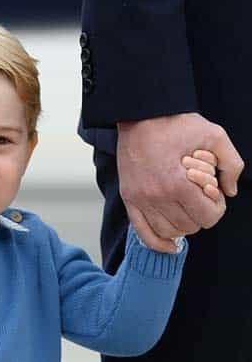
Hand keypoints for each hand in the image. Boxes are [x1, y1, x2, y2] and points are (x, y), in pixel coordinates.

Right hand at [117, 113, 242, 252]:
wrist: (141, 115)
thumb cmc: (177, 124)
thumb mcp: (215, 135)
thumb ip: (231, 163)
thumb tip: (230, 191)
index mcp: (178, 183)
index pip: (206, 216)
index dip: (217, 208)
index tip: (215, 195)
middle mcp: (157, 197)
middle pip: (189, 226)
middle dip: (200, 214)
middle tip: (201, 197)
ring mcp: (140, 200)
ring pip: (169, 232)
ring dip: (183, 225)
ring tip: (187, 208)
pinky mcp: (129, 200)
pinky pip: (143, 233)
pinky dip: (159, 243)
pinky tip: (172, 245)